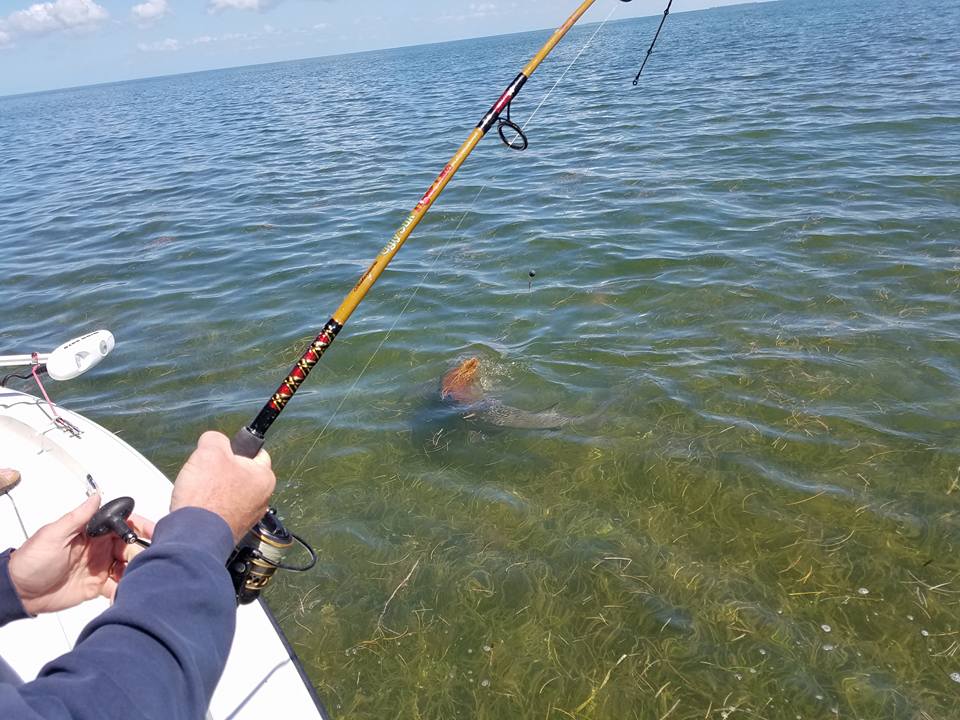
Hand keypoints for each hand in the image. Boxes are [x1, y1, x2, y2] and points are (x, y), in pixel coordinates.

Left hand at [8, 494, 154, 615]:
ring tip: (139, 575)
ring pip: (128, 565)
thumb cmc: (30, 562)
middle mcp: (99, 548)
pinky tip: (128, 588)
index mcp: (91, 533)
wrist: (19, 593)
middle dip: (141, 551)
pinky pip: (118, 585)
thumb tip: (96, 496)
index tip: (152, 531)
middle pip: (131, 546)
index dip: (140, 526)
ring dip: (136, 569)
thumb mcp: (53, 535)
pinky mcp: (97, 586)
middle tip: (143, 559)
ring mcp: (100, 567)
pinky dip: (126, 587)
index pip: (122, 525)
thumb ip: (78, 517)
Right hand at [170, 431, 275, 543]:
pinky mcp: (230, 530)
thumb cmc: (207, 496)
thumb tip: (214, 440)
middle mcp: (261, 499)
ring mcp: (247, 517)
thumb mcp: (209, 451)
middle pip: (239, 473)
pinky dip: (207, 506)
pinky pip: (219, 510)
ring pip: (228, 492)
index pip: (257, 452)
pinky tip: (195, 506)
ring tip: (197, 491)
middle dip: (220, 470)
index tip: (223, 451)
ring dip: (212, 489)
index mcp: (264, 478)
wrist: (193, 537)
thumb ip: (215, 439)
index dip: (237, 448)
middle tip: (205, 471)